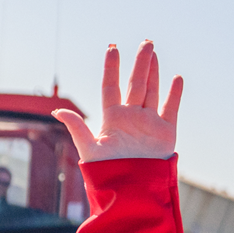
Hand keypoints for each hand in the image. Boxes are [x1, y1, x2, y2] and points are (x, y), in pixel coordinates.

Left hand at [53, 41, 182, 163]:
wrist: (131, 190)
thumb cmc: (106, 173)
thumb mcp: (89, 149)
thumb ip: (77, 127)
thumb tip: (57, 110)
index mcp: (111, 118)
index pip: (111, 87)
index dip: (112, 67)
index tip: (113, 48)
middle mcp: (130, 117)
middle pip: (135, 83)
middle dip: (140, 63)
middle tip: (145, 42)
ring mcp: (149, 122)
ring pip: (152, 91)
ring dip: (154, 72)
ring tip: (154, 53)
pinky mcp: (166, 131)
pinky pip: (171, 108)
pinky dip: (174, 94)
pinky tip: (176, 78)